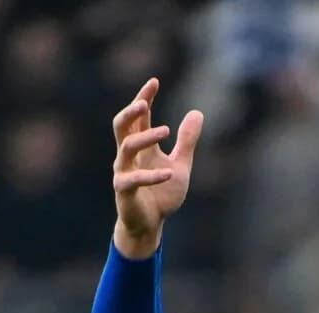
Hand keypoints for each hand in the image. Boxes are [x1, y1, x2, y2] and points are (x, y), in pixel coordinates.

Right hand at [111, 77, 202, 258]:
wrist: (150, 225)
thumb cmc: (162, 194)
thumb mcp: (181, 164)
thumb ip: (187, 141)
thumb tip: (197, 112)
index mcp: (141, 146)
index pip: (139, 116)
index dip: (144, 97)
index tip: (155, 81)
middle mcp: (128, 155)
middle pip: (121, 125)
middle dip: (131, 111)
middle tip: (145, 102)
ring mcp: (123, 172)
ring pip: (126, 147)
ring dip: (146, 136)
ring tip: (167, 130)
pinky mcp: (123, 191)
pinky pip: (134, 179)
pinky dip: (152, 175)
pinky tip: (168, 172)